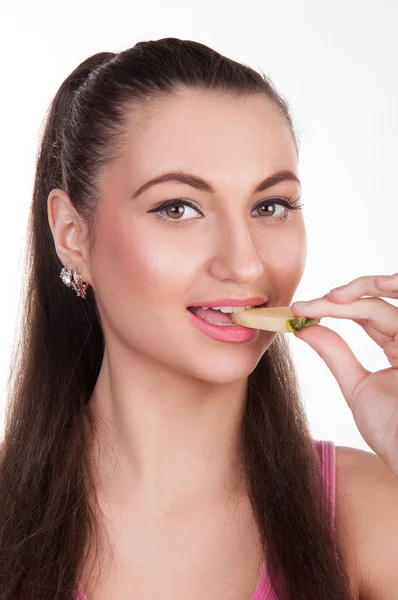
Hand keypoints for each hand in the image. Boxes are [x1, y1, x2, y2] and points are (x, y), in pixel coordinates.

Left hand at [290, 274, 397, 476]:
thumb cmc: (393, 431)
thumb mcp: (357, 386)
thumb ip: (336, 354)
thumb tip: (303, 328)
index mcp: (397, 346)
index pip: (364, 314)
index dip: (331, 308)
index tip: (298, 312)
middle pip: (376, 302)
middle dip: (340, 299)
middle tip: (308, 306)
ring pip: (390, 299)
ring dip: (364, 289)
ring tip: (332, 297)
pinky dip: (394, 288)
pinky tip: (370, 290)